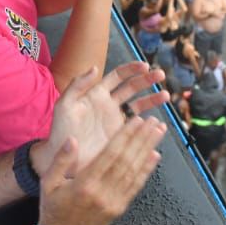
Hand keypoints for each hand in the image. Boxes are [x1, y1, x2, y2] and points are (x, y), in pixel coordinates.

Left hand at [32, 62, 168, 174]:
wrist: (62, 158)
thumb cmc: (60, 131)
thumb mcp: (64, 105)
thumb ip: (77, 86)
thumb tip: (94, 68)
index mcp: (96, 94)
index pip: (117, 77)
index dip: (131, 69)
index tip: (144, 66)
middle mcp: (109, 105)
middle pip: (132, 88)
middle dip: (147, 80)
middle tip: (160, 75)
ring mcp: (116, 121)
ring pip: (138, 106)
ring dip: (152, 99)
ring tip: (165, 95)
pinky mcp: (120, 137)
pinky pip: (138, 127)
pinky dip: (149, 123)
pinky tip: (158, 121)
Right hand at [36, 114, 164, 224]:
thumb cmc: (53, 208)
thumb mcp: (48, 182)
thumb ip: (61, 159)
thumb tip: (73, 139)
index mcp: (85, 184)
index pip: (110, 154)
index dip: (125, 136)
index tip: (136, 120)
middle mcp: (103, 193)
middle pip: (127, 160)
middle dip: (142, 138)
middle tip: (155, 121)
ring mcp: (114, 202)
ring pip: (135, 171)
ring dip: (148, 149)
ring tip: (158, 132)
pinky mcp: (120, 208)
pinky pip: (136, 186)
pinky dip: (147, 169)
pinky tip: (155, 155)